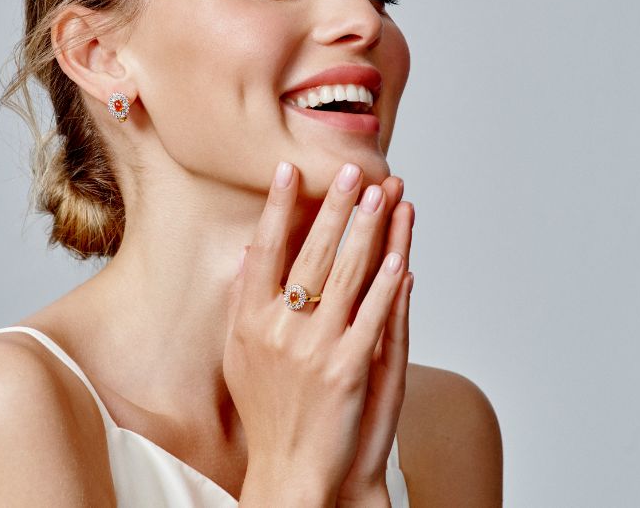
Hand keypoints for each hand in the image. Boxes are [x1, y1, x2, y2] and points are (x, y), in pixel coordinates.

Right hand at [224, 161, 408, 504]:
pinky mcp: (350, 370)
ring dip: (368, 232)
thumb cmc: (264, 409)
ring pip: (347, 276)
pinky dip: (387, 285)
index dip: (278, 209)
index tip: (287, 171)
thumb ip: (242, 302)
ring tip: (382, 196)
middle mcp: (281, 329)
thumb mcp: (238, 354)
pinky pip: (373, 318)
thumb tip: (249, 254)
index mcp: (250, 321)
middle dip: (335, 208)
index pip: (265, 251)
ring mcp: (317, 349)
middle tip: (352, 171)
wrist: (288, 468)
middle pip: (312, 255)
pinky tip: (401, 256)